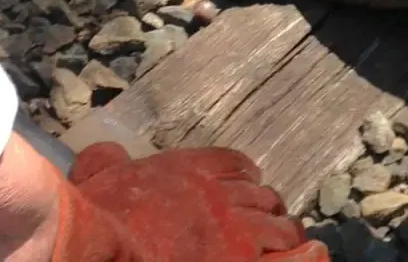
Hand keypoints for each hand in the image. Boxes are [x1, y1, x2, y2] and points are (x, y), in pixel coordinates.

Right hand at [53, 142, 330, 260]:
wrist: (98, 247)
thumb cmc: (93, 215)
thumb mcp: (97, 175)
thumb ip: (108, 160)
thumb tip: (111, 154)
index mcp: (190, 170)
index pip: (233, 164)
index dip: (245, 176)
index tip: (249, 185)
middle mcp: (221, 195)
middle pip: (261, 196)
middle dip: (266, 208)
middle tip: (268, 221)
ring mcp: (237, 231)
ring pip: (278, 225)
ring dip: (283, 231)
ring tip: (289, 242)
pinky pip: (291, 256)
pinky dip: (306, 254)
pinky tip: (314, 253)